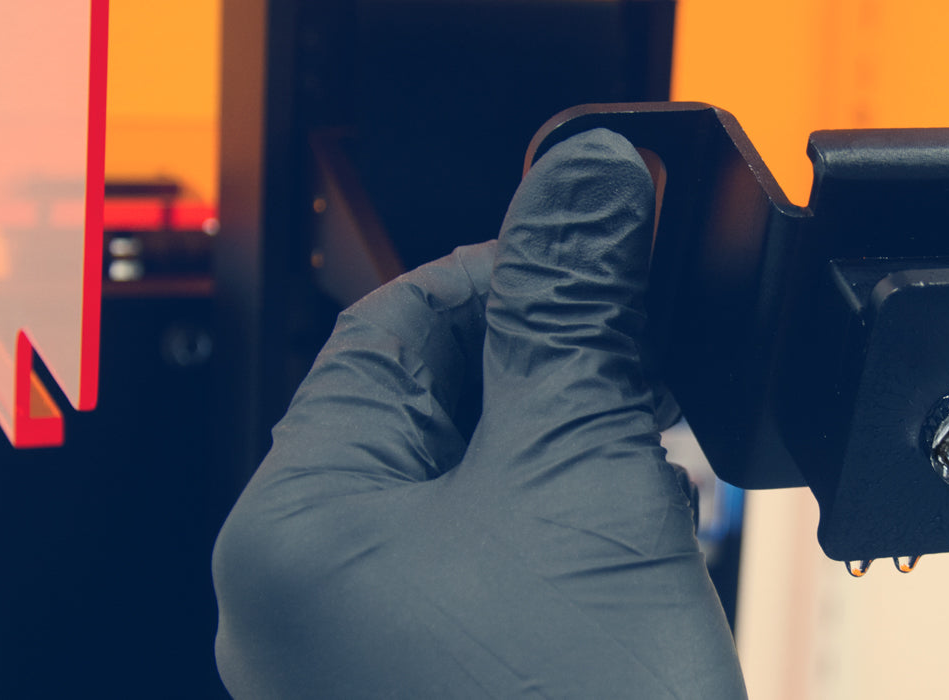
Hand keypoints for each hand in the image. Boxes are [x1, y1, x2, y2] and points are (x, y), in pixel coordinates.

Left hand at [211, 130, 746, 697]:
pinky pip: (503, 575)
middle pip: (431, 412)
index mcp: (293, 529)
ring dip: (575, 461)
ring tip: (655, 475)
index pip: (388, 333)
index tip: (609, 253)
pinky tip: (647, 546)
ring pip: (478, 497)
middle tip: (652, 369)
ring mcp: (376, 658)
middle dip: (553, 379)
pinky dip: (578, 540)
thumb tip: (583, 185)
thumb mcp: (578, 486)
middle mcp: (311, 596)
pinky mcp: (450, 692)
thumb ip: (572, 322)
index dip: (509, 275)